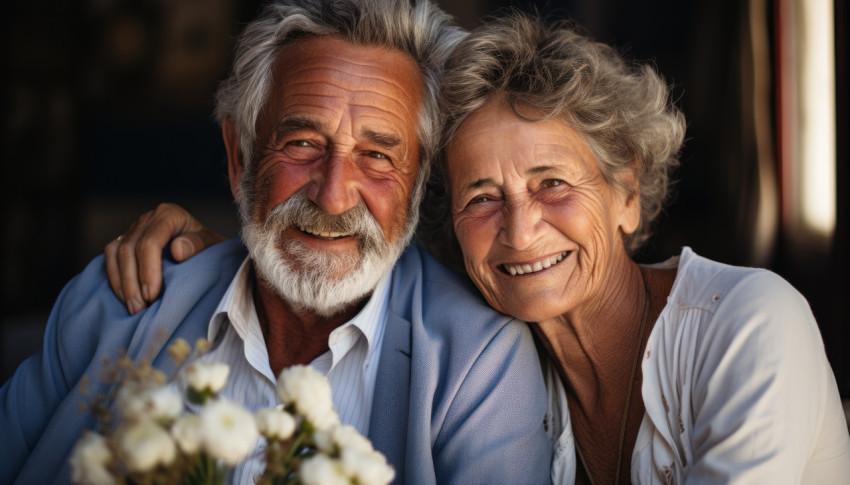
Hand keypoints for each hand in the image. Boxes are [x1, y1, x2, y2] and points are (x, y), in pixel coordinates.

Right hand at [105, 203, 225, 313]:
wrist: (205, 246)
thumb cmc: (209, 247)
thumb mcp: (212, 245)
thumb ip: (198, 245)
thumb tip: (177, 250)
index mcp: (169, 214)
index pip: (150, 241)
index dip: (148, 270)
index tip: (152, 295)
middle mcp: (148, 218)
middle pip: (129, 248)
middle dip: (132, 282)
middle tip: (140, 308)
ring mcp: (134, 228)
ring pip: (116, 253)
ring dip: (121, 283)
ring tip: (133, 308)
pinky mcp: (125, 240)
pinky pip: (110, 257)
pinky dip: (115, 278)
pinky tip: (125, 297)